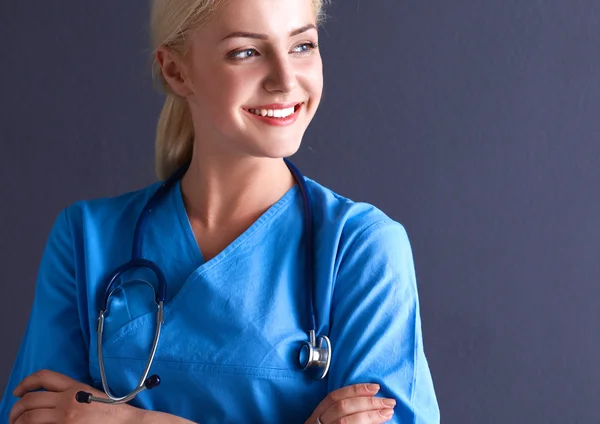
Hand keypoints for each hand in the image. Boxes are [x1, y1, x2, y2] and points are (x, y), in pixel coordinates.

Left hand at [9, 369, 140, 423]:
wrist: (125, 423)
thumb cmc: (112, 410)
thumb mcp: (91, 394)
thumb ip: (71, 392)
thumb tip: (50, 399)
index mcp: (74, 387)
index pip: (43, 377)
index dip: (25, 382)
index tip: (17, 391)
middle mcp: (67, 399)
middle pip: (30, 399)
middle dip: (15, 409)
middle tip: (13, 416)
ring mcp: (65, 417)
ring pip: (29, 417)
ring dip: (18, 422)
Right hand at [305, 383, 395, 423]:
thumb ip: (343, 415)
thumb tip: (371, 404)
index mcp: (315, 418)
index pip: (334, 398)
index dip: (355, 390)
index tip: (375, 387)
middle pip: (343, 408)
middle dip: (368, 402)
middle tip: (389, 402)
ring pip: (346, 422)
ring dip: (370, 415)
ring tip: (388, 412)